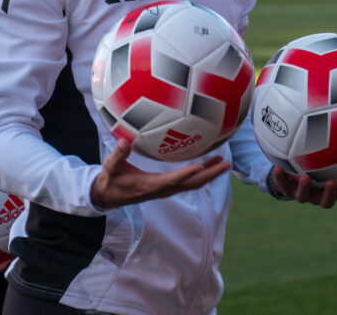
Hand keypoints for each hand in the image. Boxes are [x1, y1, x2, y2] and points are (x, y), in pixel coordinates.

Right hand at [90, 138, 230, 207]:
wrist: (110, 195)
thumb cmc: (110, 180)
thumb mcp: (110, 167)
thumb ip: (118, 155)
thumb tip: (124, 141)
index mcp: (149, 186)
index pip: (170, 180)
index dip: (185, 174)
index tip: (200, 167)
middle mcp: (162, 189)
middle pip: (190, 184)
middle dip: (209, 175)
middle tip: (226, 164)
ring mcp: (166, 189)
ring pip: (192, 184)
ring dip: (209, 174)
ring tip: (224, 162)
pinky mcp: (167, 187)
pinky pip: (188, 181)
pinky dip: (201, 173)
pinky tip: (208, 163)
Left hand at [269, 166, 336, 208]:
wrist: (291, 172)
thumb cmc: (315, 161)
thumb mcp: (328, 153)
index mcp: (330, 190)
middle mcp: (317, 195)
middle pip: (326, 201)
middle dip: (330, 193)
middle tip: (332, 182)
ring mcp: (301, 194)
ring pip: (303, 197)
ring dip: (304, 188)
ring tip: (305, 178)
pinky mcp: (286, 190)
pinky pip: (282, 186)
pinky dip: (279, 178)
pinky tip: (277, 167)